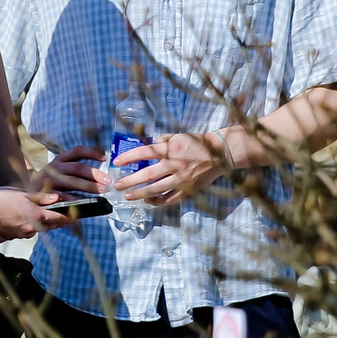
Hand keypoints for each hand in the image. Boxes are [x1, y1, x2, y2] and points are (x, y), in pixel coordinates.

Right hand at [0, 188, 72, 239]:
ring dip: (45, 223)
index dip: (69, 216)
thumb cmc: (0, 198)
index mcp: (36, 216)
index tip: (77, 214)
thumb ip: (41, 197)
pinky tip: (28, 218)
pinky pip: (28, 231)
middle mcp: (32, 228)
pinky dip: (32, 225)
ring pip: (40, 229)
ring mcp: (22, 234)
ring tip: (48, 214)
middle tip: (67, 214)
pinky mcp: (13, 236)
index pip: (60, 219)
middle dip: (59, 220)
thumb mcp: (22, 193)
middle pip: (51, 226)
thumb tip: (58, 198)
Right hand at [33, 145, 107, 196]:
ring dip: (89, 186)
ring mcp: (51, 179)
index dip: (92, 152)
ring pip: (73, 181)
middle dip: (95, 174)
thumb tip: (100, 175)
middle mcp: (56, 166)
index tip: (105, 157)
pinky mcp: (47, 192)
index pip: (78, 151)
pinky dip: (74, 199)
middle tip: (108, 181)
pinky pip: (63, 195)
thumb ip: (76, 169)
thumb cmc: (50, 181)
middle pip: (78, 167)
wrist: (27, 191)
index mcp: (61, 159)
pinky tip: (85, 203)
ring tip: (102, 191)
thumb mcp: (60, 170)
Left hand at [111, 132, 226, 205]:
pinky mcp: (188, 190)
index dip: (129, 157)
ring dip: (140, 193)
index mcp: (170, 149)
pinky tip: (148, 201)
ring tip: (128, 196)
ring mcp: (181, 179)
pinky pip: (170, 198)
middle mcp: (174, 164)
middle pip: (147, 174)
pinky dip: (158, 201)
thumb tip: (149, 143)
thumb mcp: (179, 136)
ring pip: (156, 189)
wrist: (220, 154)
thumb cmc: (197, 143)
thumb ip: (163, 140)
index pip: (145, 152)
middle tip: (117, 185)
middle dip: (130, 180)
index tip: (117, 162)